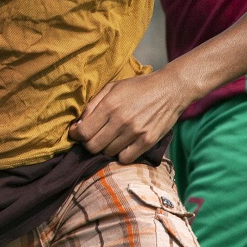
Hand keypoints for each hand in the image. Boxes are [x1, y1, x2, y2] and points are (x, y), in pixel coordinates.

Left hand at [68, 71, 190, 163]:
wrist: (170, 89)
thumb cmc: (139, 87)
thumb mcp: (113, 87)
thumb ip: (93, 104)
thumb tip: (79, 124)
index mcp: (109, 105)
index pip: (83, 132)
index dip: (76, 135)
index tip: (78, 133)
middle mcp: (121, 120)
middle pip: (93, 147)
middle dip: (89, 143)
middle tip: (94, 137)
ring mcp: (135, 132)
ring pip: (108, 153)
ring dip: (106, 147)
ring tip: (112, 138)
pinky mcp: (148, 141)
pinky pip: (125, 158)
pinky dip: (121, 154)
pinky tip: (124, 144)